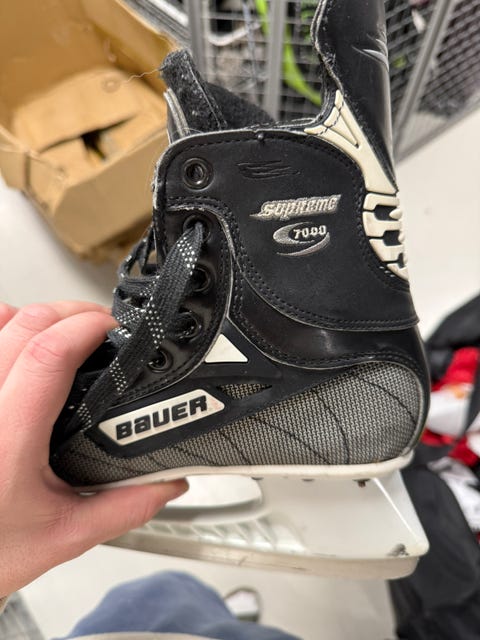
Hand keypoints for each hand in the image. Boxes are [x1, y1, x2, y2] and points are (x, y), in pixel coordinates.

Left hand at [0, 301, 187, 596]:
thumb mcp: (63, 536)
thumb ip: (122, 508)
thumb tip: (166, 482)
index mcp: (9, 442)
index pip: (48, 357)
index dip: (86, 327)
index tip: (113, 328)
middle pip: (27, 325)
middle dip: (73, 313)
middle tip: (102, 327)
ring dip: (39, 316)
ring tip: (68, 331)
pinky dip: (7, 323)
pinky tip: (26, 339)